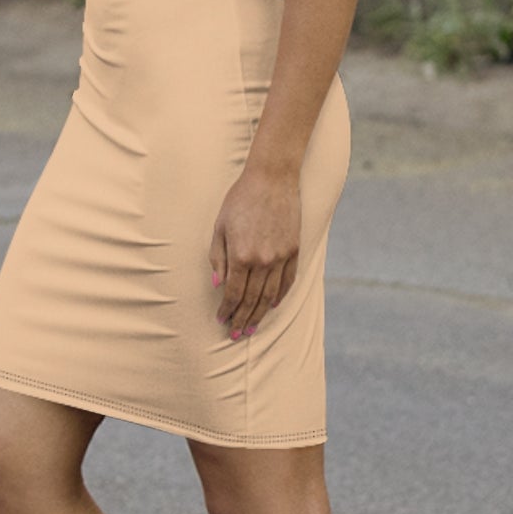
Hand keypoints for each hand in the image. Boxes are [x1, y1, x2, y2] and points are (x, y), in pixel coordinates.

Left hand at [209, 167, 301, 338]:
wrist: (272, 179)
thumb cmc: (241, 199)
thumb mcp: (220, 226)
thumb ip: (218, 257)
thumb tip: (218, 285)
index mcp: (241, 255)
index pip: (233, 293)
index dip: (227, 310)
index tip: (221, 320)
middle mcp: (262, 261)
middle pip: (252, 299)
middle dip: (242, 319)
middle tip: (236, 334)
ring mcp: (281, 257)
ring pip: (270, 295)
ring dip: (260, 314)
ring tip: (252, 327)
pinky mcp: (294, 250)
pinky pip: (287, 281)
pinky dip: (280, 296)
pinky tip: (272, 305)